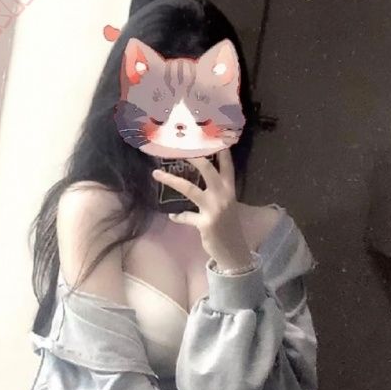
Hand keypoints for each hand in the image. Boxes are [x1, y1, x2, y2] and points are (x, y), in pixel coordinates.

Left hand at [152, 148, 254, 270]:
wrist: (234, 252)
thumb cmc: (228, 228)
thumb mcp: (225, 208)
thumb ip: (214, 195)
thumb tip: (194, 186)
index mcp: (230, 191)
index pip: (227, 167)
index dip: (221, 152)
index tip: (213, 137)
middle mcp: (223, 196)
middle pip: (208, 170)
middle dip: (194, 157)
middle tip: (180, 147)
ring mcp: (214, 209)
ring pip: (190, 189)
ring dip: (171, 180)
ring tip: (156, 174)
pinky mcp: (205, 223)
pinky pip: (185, 217)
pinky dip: (178, 216)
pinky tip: (172, 215)